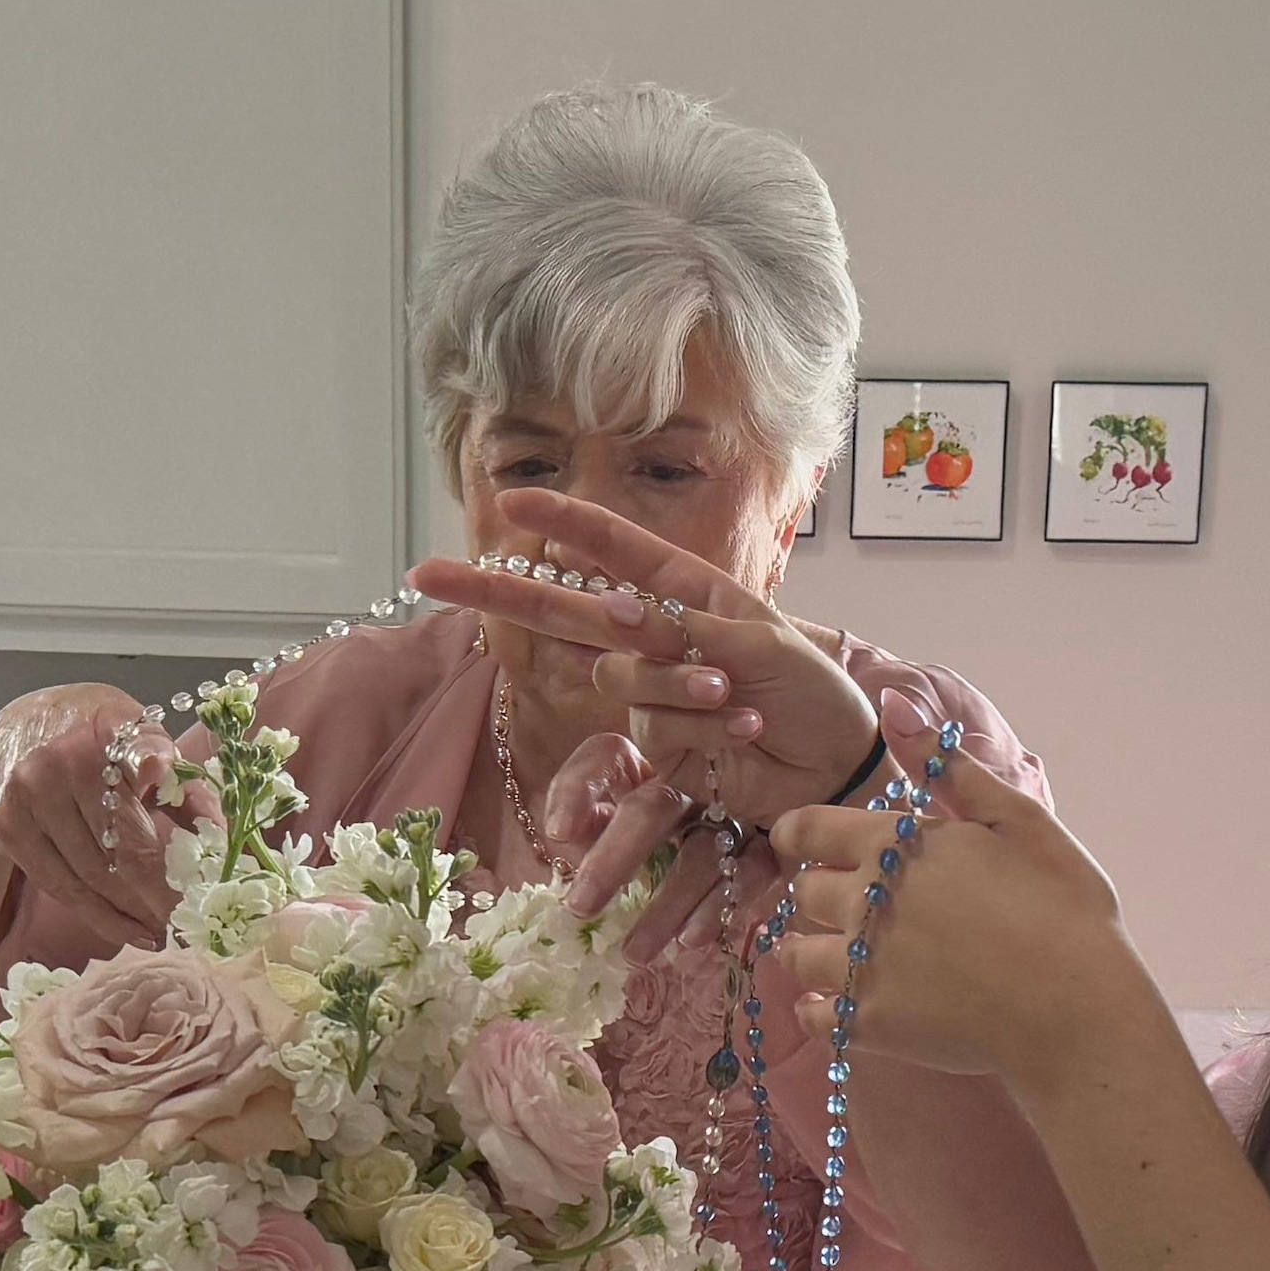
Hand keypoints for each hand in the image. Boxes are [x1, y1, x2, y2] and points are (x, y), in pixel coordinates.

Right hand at [0, 682, 198, 936]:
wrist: (11, 733)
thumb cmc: (94, 738)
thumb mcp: (143, 739)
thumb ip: (184, 785)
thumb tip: (226, 845)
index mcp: (108, 729)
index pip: (135, 759)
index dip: (153, 774)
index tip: (186, 839)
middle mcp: (63, 761)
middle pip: (120, 846)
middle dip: (160, 894)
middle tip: (192, 926)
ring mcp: (30, 797)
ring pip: (90, 877)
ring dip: (132, 913)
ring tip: (164, 933)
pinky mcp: (9, 828)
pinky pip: (60, 886)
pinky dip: (99, 916)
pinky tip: (129, 931)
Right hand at [411, 493, 884, 829]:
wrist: (843, 768)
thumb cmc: (816, 693)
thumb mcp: (763, 644)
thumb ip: (684, 631)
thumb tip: (610, 614)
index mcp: (688, 594)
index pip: (614, 550)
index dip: (560, 524)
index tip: (506, 501)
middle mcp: (660, 640)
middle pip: (565, 610)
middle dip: (497, 593)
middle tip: (426, 576)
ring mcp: (656, 697)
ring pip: (621, 682)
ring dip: (678, 688)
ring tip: (737, 698)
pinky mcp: (663, 752)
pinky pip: (651, 734)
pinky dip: (695, 730)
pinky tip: (741, 727)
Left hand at [774, 716, 1162, 1100]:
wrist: (1078, 1008)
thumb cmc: (1063, 908)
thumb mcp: (1018, 820)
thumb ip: (949, 769)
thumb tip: (893, 704)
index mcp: (896, 845)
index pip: (807, 830)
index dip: (797, 834)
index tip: (801, 843)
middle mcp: (865, 902)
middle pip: (804, 892)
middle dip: (816, 893)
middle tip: (844, 903)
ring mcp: (863, 966)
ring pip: (798, 955)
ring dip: (808, 950)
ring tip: (833, 955)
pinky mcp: (871, 1025)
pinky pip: (815, 1018)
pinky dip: (818, 1011)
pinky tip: (838, 1006)